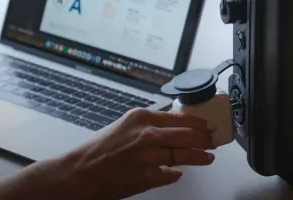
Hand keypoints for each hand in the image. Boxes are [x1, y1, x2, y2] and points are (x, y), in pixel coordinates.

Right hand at [54, 108, 216, 199]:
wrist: (80, 172)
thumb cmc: (96, 150)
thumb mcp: (123, 126)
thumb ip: (146, 125)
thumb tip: (168, 127)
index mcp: (141, 117)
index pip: (180, 117)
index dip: (198, 123)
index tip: (207, 125)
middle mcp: (148, 134)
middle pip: (188, 135)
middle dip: (205, 139)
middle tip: (213, 141)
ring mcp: (150, 155)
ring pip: (185, 155)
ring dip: (199, 156)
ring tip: (207, 157)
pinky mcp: (149, 176)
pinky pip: (172, 174)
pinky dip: (176, 174)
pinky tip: (178, 173)